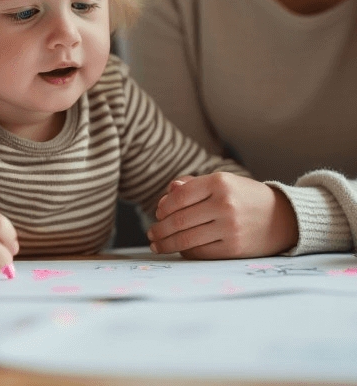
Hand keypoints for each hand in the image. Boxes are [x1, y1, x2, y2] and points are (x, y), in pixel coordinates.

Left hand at [147, 172, 298, 258]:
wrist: (283, 217)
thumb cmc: (243, 197)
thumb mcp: (221, 182)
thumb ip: (192, 185)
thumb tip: (166, 195)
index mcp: (219, 183)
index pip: (179, 196)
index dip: (164, 207)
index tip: (157, 214)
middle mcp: (224, 204)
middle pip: (180, 220)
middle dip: (160, 229)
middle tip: (151, 234)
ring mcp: (230, 228)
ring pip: (187, 239)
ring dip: (167, 244)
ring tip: (157, 245)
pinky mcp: (235, 249)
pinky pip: (202, 253)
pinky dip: (187, 252)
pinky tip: (180, 251)